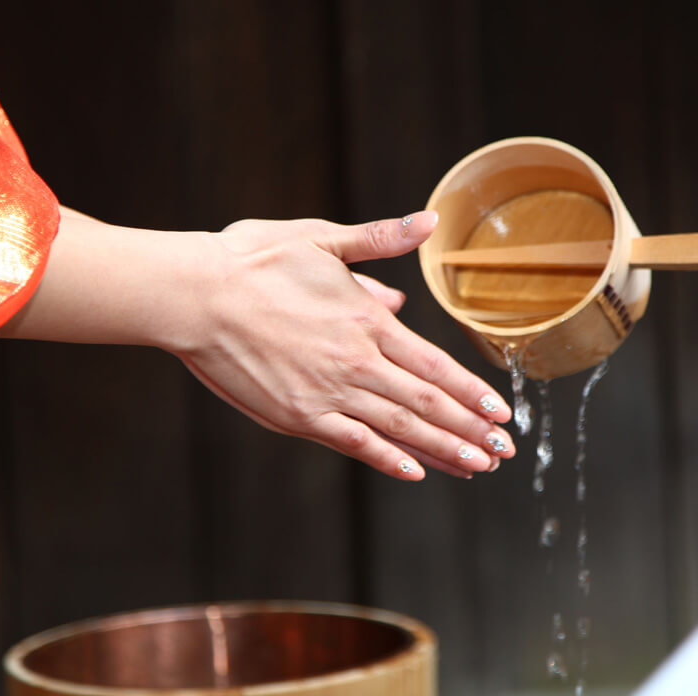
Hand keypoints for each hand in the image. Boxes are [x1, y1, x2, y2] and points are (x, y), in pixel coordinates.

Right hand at [172, 211, 514, 480]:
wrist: (194, 295)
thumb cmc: (253, 261)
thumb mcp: (322, 237)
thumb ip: (380, 239)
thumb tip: (428, 224)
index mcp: (366, 320)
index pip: (434, 364)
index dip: (471, 391)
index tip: (501, 411)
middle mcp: (356, 362)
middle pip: (426, 403)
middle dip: (470, 429)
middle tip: (503, 451)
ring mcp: (327, 393)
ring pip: (398, 429)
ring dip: (443, 449)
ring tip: (476, 467)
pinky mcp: (297, 416)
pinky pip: (353, 442)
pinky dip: (387, 458)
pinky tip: (414, 471)